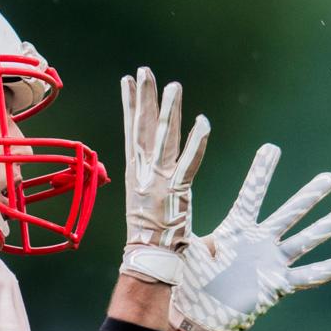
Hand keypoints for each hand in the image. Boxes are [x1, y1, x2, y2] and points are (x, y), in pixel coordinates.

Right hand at [120, 67, 209, 283]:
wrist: (146, 259)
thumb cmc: (150, 240)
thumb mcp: (148, 207)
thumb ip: (155, 190)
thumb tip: (151, 181)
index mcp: (135, 173)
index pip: (132, 131)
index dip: (130, 104)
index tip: (127, 80)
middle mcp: (144, 172)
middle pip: (143, 127)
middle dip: (144, 97)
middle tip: (143, 71)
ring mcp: (159, 180)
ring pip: (164, 138)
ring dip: (168, 111)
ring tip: (171, 85)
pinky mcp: (176, 191)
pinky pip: (190, 163)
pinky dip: (197, 143)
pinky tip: (203, 122)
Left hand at [169, 144, 330, 330]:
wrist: (197, 316)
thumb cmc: (189, 281)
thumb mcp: (185, 249)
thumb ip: (186, 225)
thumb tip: (171, 203)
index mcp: (236, 228)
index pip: (252, 194)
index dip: (261, 172)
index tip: (272, 148)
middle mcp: (259, 241)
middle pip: (289, 213)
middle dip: (309, 196)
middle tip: (330, 178)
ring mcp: (271, 262)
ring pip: (304, 240)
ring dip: (326, 227)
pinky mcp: (277, 284)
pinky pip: (306, 276)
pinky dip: (327, 270)